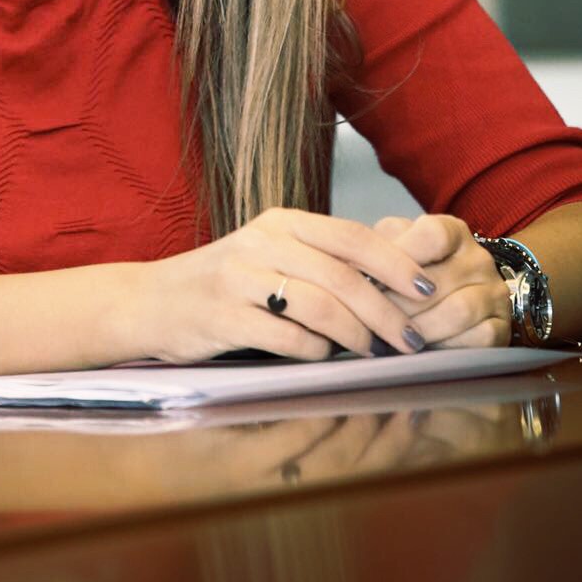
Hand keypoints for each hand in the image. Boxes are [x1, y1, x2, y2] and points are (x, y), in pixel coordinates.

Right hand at [140, 207, 439, 363]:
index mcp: (282, 222)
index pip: (352, 236)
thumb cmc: (226, 283)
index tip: (429, 290)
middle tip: (412, 340)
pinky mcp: (223, 316)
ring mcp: (240, 278)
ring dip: (356, 336)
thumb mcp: (271, 254)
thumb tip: (394, 285)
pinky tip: (324, 360)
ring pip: (319, 306)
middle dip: (386, 312)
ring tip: (373, 354)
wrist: (152, 301)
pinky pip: (286, 337)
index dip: (396, 263)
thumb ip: (321, 261)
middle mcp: (262, 242)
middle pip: (343, 275)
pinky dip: (315, 352)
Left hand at [373, 214, 511, 348]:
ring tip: (393, 337)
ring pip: (459, 312)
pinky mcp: (502, 327)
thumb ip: (377, 248)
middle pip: (439, 281)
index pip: (433, 235)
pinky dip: (447, 347)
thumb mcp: (394, 247)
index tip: (372, 279)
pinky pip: (478, 340)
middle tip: (371, 318)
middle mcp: (479, 259)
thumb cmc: (413, 270)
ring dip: (421, 328)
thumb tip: (352, 265)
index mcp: (452, 231)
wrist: (452, 297)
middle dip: (399, 304)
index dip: (401, 257)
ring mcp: (495, 293)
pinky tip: (424, 350)